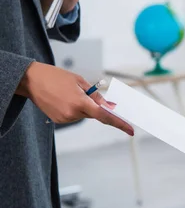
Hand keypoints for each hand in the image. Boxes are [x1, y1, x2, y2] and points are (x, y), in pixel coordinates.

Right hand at [16, 62, 133, 135]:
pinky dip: (74, 109)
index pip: (105, 116)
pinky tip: (63, 99)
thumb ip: (96, 96)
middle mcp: (73, 114)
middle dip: (95, 105)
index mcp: (81, 103)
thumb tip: (110, 106)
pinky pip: (75, 116)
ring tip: (68, 93)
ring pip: (84, 115)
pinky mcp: (59, 121)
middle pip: (95, 114)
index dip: (120, 124)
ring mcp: (65, 119)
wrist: (31, 80)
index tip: (131, 130)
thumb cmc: (56, 77)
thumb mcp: (80, 82)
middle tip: (82, 92)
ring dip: (83, 106)